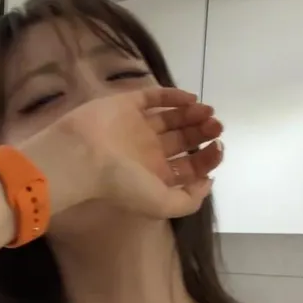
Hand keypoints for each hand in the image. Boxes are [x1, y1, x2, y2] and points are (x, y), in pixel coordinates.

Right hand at [19, 87, 223, 217]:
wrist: (83, 156)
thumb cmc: (122, 183)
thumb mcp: (162, 205)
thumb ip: (189, 201)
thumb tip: (207, 182)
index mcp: (155, 175)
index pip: (189, 166)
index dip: (208, 158)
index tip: (218, 147)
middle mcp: (148, 152)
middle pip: (184, 141)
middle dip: (203, 133)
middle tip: (216, 126)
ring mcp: (137, 127)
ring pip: (172, 118)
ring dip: (193, 115)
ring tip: (208, 112)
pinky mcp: (127, 104)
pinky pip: (153, 98)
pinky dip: (174, 96)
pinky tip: (191, 99)